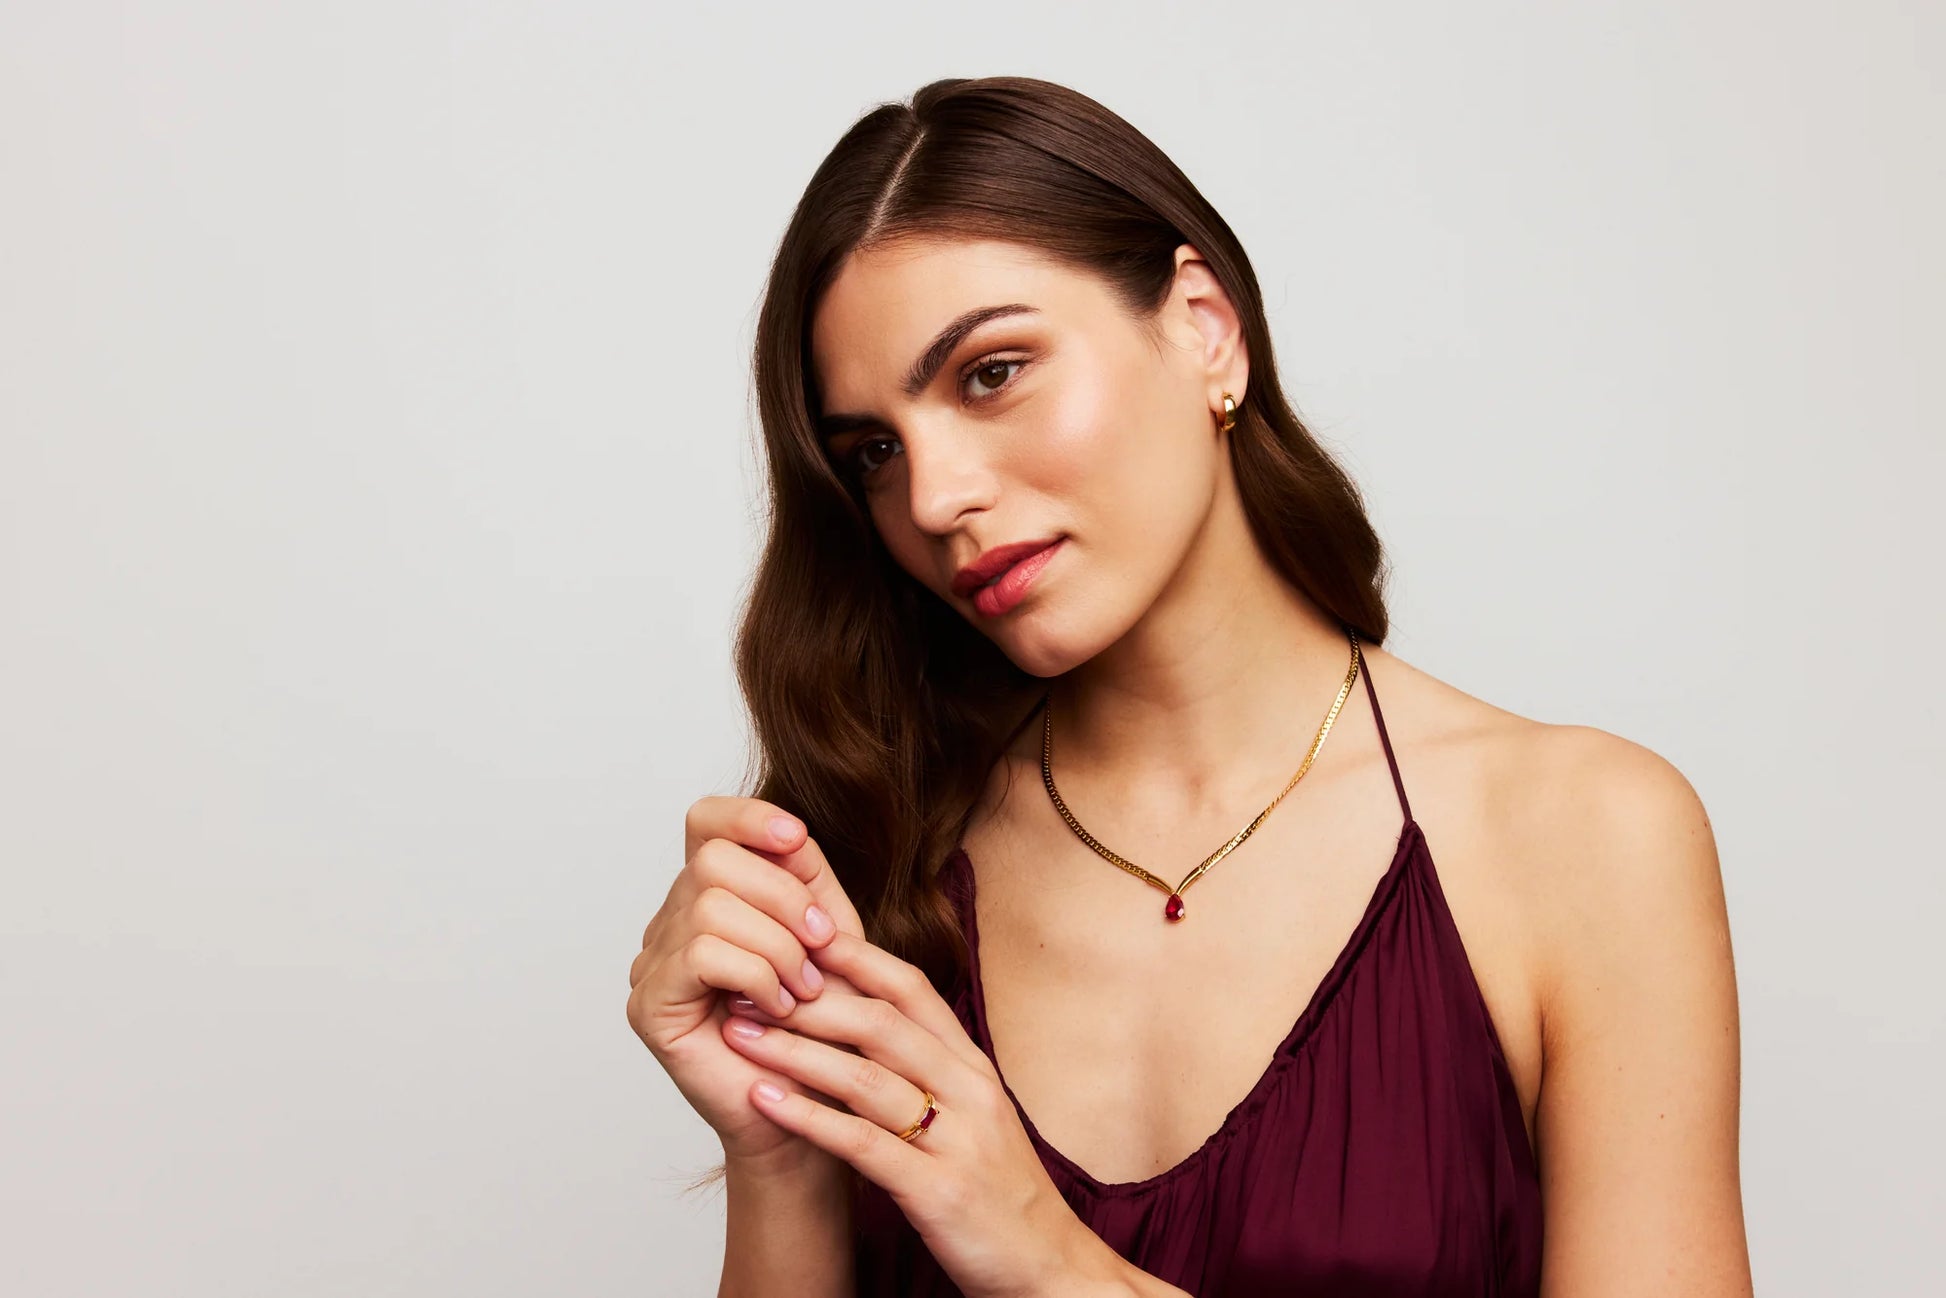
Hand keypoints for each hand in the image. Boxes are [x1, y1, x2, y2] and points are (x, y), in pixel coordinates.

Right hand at [625, 795, 871, 1164]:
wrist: (813, 1112)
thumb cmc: (823, 1028)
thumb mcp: (829, 938)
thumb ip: (808, 880)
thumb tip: (790, 836)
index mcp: (712, 896)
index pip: (706, 822)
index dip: (749, 817)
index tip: (796, 840)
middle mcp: (672, 923)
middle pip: (713, 859)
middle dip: (783, 898)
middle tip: (821, 950)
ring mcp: (653, 964)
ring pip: (709, 905)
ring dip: (777, 946)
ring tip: (804, 992)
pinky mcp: (650, 1006)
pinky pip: (701, 954)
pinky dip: (755, 973)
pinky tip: (778, 1008)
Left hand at [720, 929, 1101, 1297]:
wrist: (1050, 1268)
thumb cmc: (999, 1192)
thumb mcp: (973, 1115)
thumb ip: (928, 1069)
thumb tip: (863, 1025)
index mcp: (974, 1067)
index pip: (911, 988)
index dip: (853, 956)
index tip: (794, 936)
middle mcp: (970, 1091)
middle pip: (881, 1023)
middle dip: (806, 999)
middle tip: (744, 985)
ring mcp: (957, 1141)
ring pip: (865, 1077)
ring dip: (793, 1051)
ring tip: (739, 1034)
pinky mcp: (938, 1192)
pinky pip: (862, 1144)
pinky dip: (807, 1118)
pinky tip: (763, 1102)